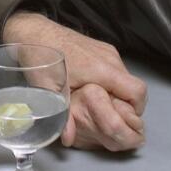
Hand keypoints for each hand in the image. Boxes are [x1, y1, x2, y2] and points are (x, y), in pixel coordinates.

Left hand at [2, 12, 146, 150]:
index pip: (137, 91)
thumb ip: (64, 116)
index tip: (122, 120)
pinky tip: (90, 88)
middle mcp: (109, 58)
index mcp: (103, 69)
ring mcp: (106, 51)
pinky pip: (114, 68)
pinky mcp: (100, 47)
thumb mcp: (50, 91)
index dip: (135, 109)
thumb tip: (69, 139)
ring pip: (124, 77)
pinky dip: (109, 81)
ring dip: (116, 92)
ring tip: (96, 103)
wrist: (33, 30)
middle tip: (107, 115)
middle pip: (133, 85)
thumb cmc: (41, 58)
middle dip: (125, 104)